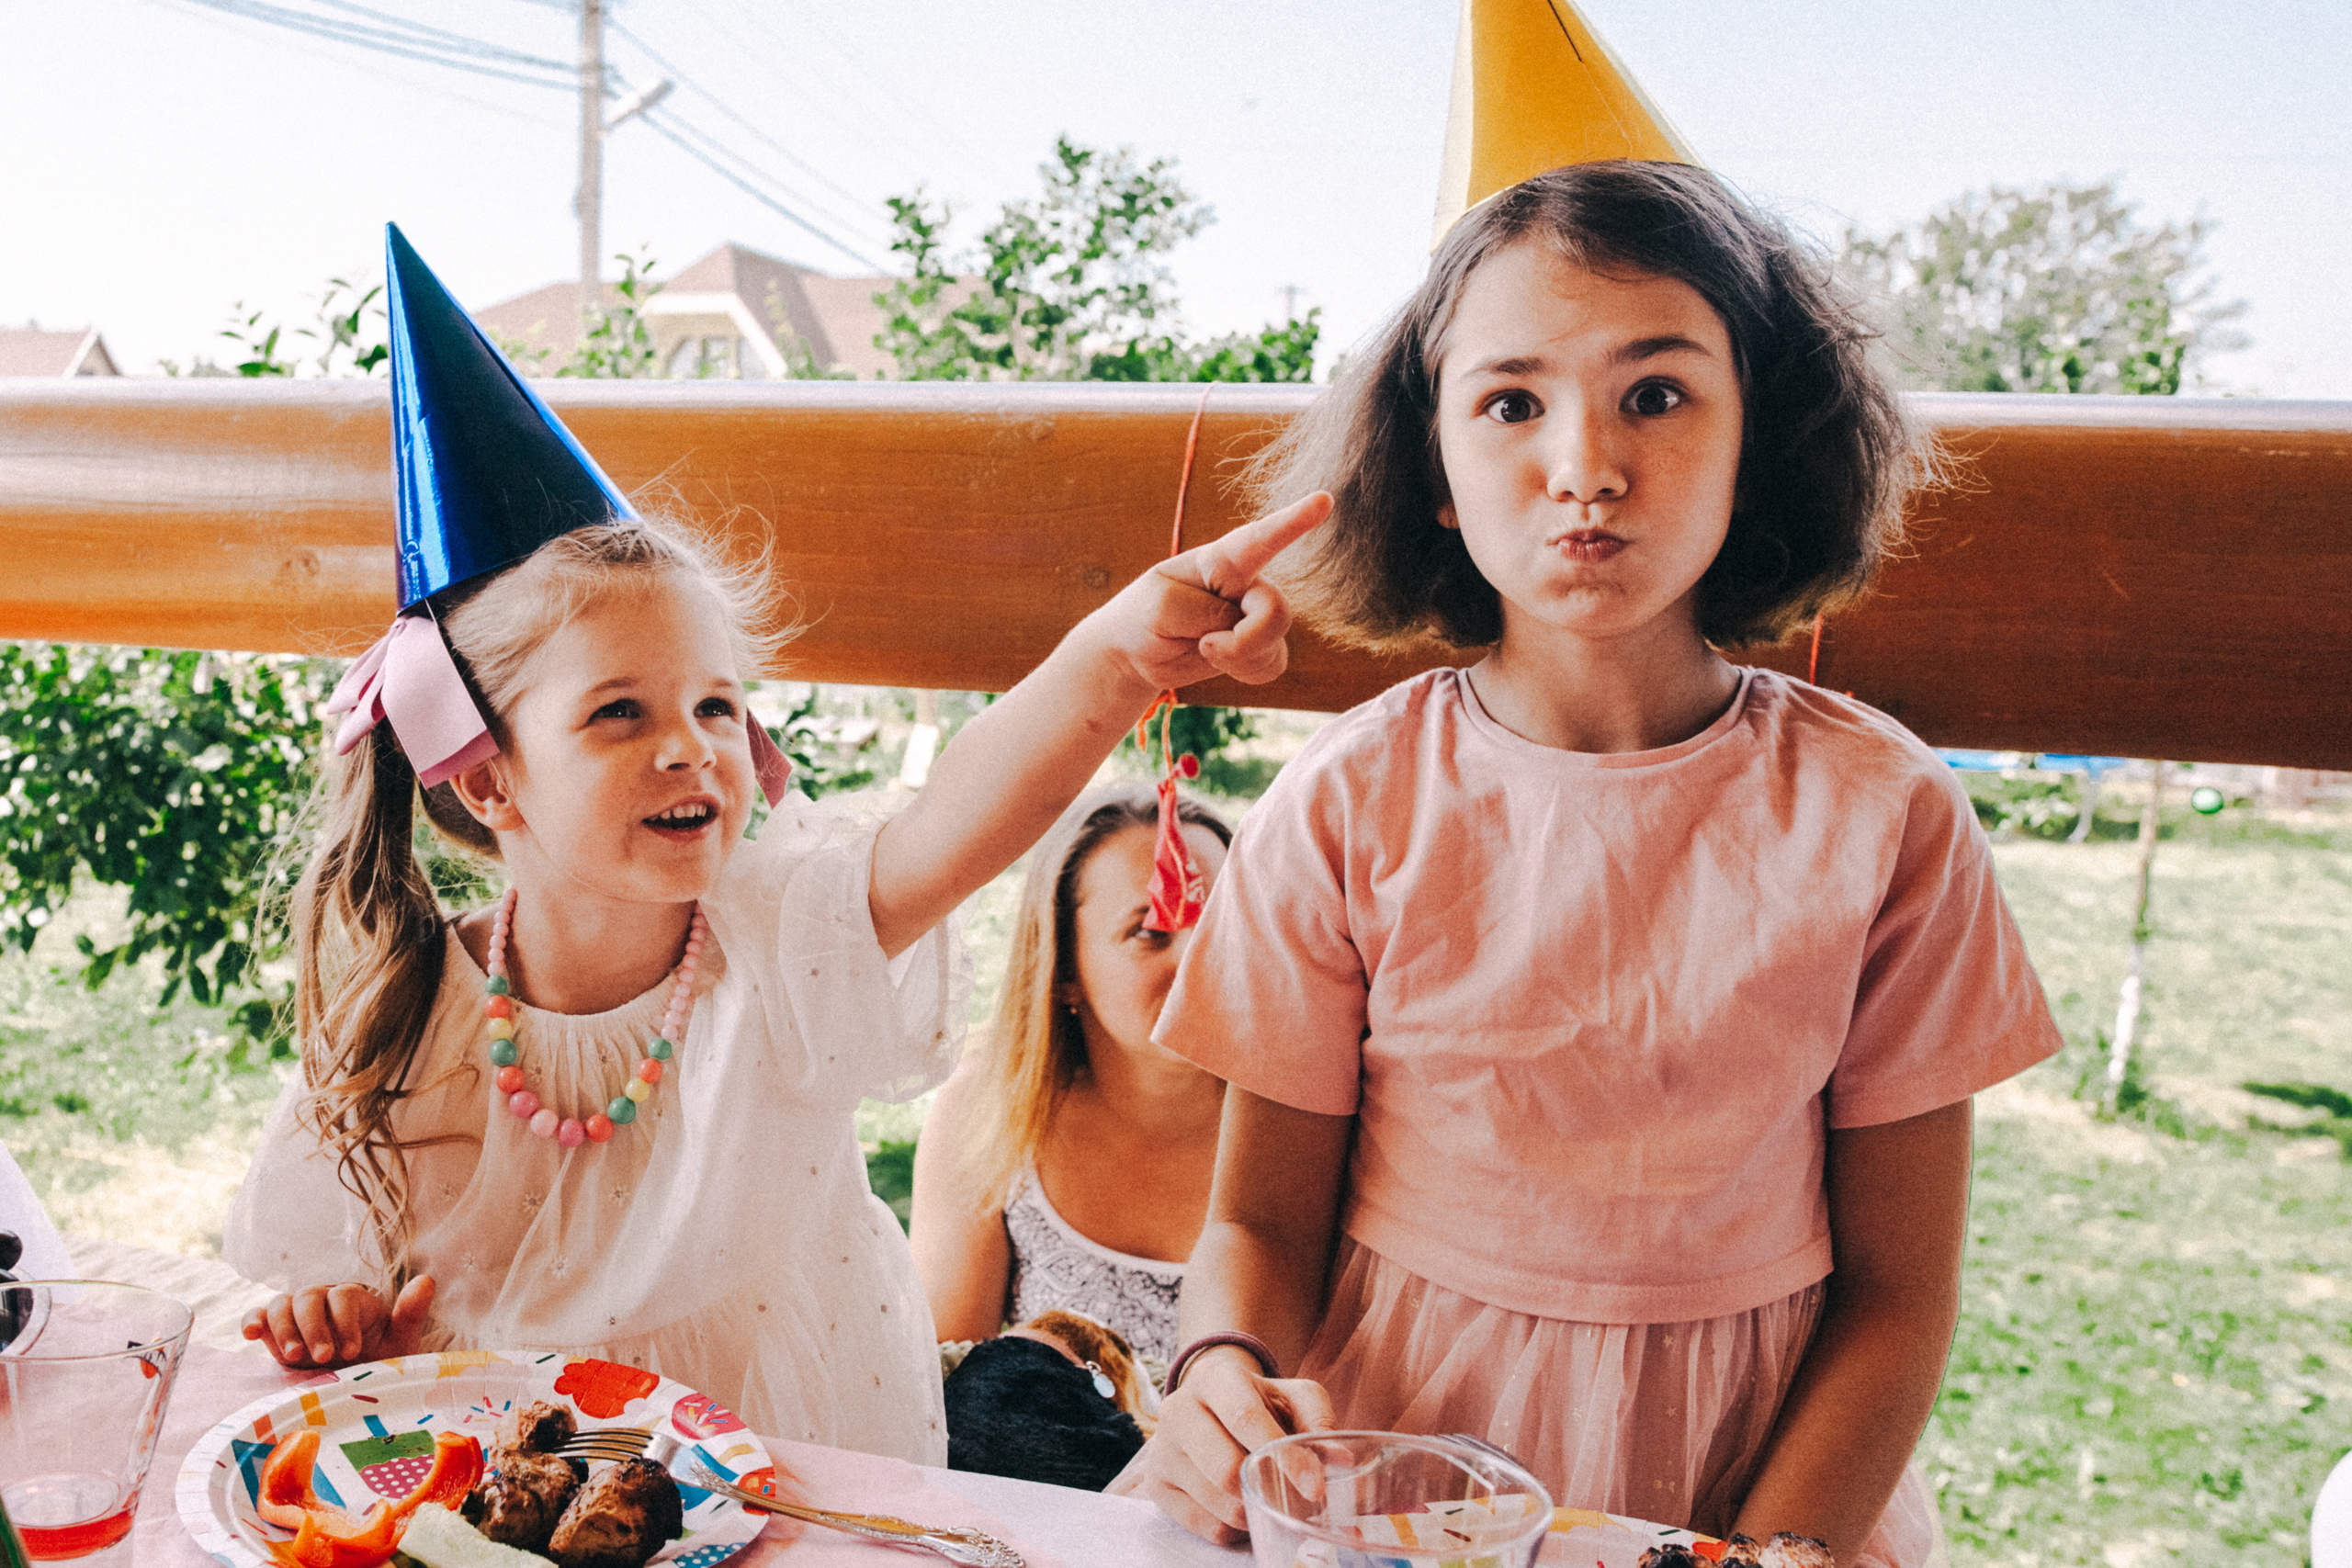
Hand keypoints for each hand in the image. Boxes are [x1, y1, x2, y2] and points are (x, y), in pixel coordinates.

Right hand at [241, 1275, 434, 1367]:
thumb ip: (409, 1314)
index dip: (345, 1321)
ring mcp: (296, 1316)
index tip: (352, 1352)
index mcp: (354, 1300)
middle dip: (314, 1327)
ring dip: (285, 1328)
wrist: (351, 1389)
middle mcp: (323, 1302)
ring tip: (294, 1357)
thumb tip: (427, 1280)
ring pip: (282, 1304)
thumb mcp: (397, 1343)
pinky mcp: (273, 1333)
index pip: (344, 1295)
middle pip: (310, 1297)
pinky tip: (249, 1335)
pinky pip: (258, 1316)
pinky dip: (251, 1320)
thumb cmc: (378, 1363)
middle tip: (321, 1358)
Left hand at [1082, 492, 1333, 698]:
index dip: (1293, 520)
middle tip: (1205, 646)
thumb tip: (1241, 627)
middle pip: (1275, 611)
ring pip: (1275, 641)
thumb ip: (1207, 612)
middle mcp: (1246, 581)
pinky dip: (1247, 671)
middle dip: (1245, 640)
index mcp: (1221, 559)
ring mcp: (1254, 613)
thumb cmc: (1144, 614)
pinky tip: (1220, 662)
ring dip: (1239, 658)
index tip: (1324, 500)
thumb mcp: (1161, 606)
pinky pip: (1273, 664)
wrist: (1136, 649)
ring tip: (1203, 649)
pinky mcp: (1258, 644)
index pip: (1260, 538)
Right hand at [1106, 1345, 1336, 1543]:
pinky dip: (1236, 1529)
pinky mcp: (1155, 1486)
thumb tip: (1340, 1461)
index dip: (1284, 1457)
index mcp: (1215, 1378)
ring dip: (1256, 1514)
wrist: (1212, 1404)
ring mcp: (1161, 1450)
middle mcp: (1178, 1409)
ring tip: (1272, 1502)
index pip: (1246, 1419)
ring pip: (1216, 1503)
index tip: (1316, 1488)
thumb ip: (1318, 1422)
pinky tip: (1247, 1510)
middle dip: (1268, 1493)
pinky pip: (1204, 1527)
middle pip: (1225, 1469)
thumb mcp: (1294, 1397)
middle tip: (1296, 1501)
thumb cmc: (1260, 1402)